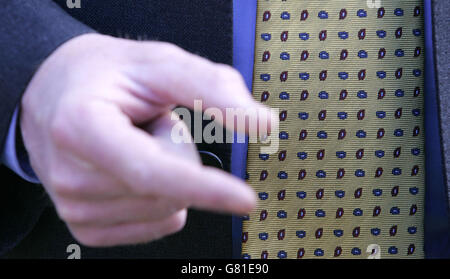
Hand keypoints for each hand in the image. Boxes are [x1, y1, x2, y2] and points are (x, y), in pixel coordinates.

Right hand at [20, 34, 268, 246]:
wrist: (56, 94)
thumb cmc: (105, 76)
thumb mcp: (158, 63)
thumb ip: (212, 87)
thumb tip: (262, 123)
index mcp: (81, 127)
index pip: (151, 170)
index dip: (203, 186)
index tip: (244, 199)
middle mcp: (70, 175)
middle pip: (169, 189)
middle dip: (178, 152)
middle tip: (148, 124)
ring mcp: (74, 207)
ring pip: (168, 208)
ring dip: (167, 173)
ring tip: (135, 143)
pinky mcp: (87, 227)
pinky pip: (159, 223)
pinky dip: (162, 195)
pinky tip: (133, 168)